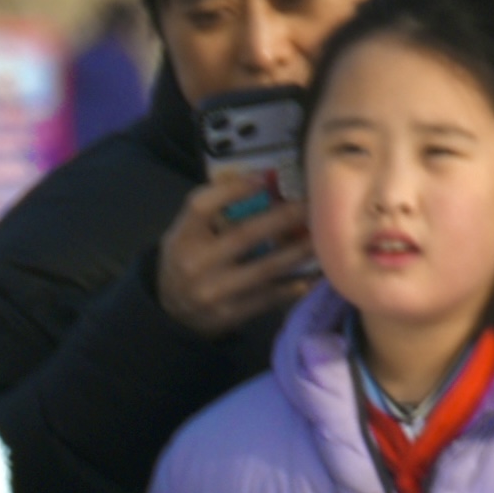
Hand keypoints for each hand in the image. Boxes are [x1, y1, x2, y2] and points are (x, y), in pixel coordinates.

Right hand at [153, 177, 309, 337]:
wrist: (171, 312)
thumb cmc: (188, 260)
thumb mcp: (188, 233)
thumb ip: (216, 211)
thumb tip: (265, 183)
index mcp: (182, 237)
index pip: (202, 206)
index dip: (233, 190)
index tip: (263, 178)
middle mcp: (195, 264)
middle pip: (244, 235)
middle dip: (284, 218)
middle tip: (312, 206)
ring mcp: (213, 292)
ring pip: (265, 268)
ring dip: (298, 252)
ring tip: (322, 238)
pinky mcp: (230, 314)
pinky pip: (270, 297)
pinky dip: (295, 285)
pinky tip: (313, 275)